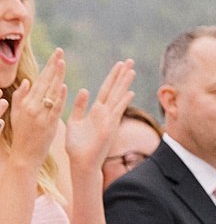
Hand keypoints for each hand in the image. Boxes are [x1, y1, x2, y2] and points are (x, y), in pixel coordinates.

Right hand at [5, 48, 65, 168]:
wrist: (25, 155)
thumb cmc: (21, 135)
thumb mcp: (17, 114)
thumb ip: (21, 97)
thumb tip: (28, 81)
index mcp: (25, 102)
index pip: (39, 80)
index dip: (48, 67)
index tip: (55, 56)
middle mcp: (32, 106)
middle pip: (44, 82)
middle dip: (53, 66)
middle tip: (60, 52)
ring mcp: (40, 115)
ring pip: (50, 92)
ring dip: (57, 76)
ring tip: (63, 62)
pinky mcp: (48, 125)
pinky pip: (54, 109)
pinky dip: (59, 98)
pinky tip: (63, 86)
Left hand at [63, 59, 136, 181]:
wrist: (81, 163)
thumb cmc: (77, 146)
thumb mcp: (74, 121)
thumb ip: (79, 106)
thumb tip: (84, 90)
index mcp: (96, 111)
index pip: (106, 90)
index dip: (113, 77)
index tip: (119, 65)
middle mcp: (105, 114)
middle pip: (115, 90)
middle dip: (122, 75)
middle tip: (130, 60)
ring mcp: (109, 120)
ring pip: (118, 97)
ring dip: (124, 84)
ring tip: (132, 69)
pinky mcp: (109, 128)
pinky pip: (116, 111)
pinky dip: (123, 102)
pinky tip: (130, 92)